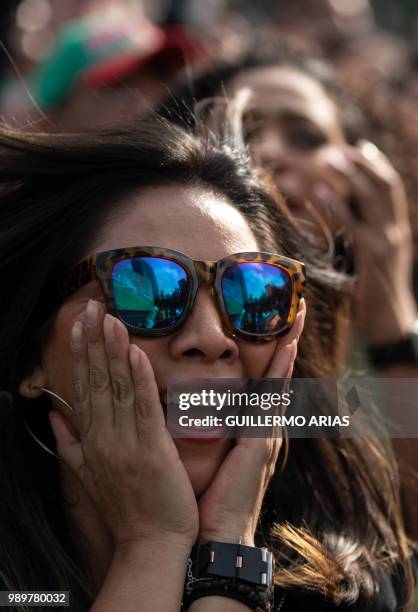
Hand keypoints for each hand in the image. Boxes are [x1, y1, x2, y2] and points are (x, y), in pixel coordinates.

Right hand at [49, 299, 198, 550]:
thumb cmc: (125, 508)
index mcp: (91, 441)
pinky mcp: (152, 450)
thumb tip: (54, 414)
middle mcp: (104, 437)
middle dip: (93, 342)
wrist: (150, 544)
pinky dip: (138, 379)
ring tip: (110, 319)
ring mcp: (126, 443)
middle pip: (95, 381)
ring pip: (116, 389)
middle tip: (92, 308)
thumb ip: (69, 443)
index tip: (78, 326)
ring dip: (113, 351)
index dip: (79, 355)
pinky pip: (142, 408)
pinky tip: (135, 353)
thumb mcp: (87, 476)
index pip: (82, 388)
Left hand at [197, 299, 305, 544]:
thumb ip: (204, 431)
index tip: (276, 330)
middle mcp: (262, 427)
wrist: (214, 536)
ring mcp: (266, 434)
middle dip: (287, 344)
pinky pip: (272, 399)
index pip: (262, 384)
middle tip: (297, 311)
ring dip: (288, 349)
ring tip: (297, 318)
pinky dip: (281, 373)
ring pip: (279, 381)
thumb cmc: (206, 499)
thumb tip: (185, 407)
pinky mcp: (261, 442)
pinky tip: (286, 350)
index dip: (271, 356)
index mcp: (249, 430)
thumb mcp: (206, 456)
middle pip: (278, 376)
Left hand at [312, 141, 416, 342]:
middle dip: (364, 163)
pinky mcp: (373, 254)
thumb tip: (346, 218)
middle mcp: (396, 230)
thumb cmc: (375, 291)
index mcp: (398, 228)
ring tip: (330, 160)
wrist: (388, 319)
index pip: (391, 188)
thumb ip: (366, 236)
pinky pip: (353, 222)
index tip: (362, 148)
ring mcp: (387, 241)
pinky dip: (336, 204)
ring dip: (351, 175)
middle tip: (342, 149)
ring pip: (371, 197)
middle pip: (384, 185)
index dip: (378, 165)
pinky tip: (320, 191)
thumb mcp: (375, 258)